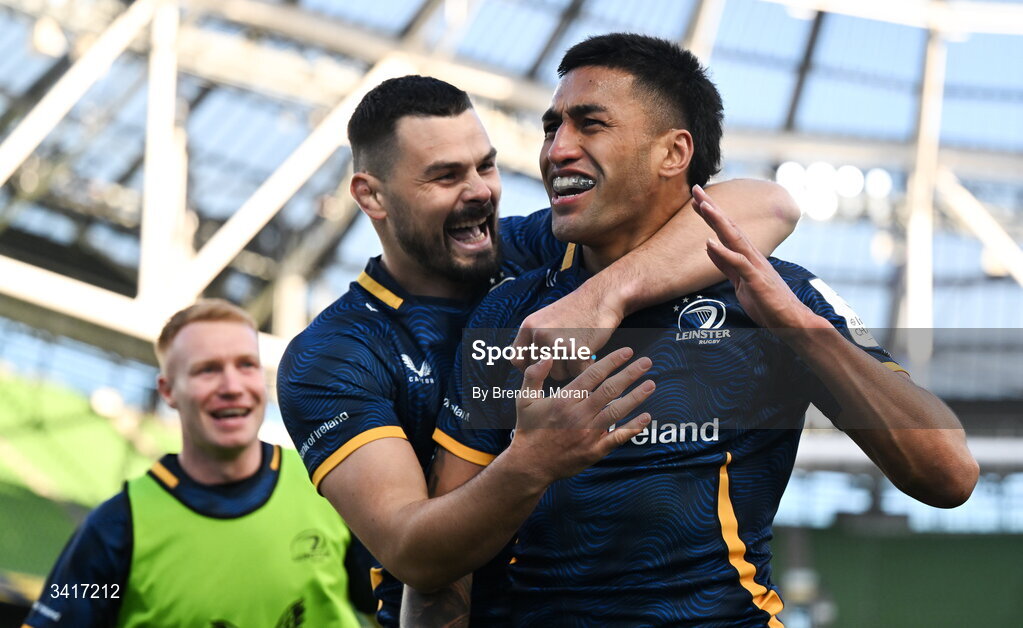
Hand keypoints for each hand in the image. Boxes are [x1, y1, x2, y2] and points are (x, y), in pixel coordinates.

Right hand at [508, 347, 652, 483]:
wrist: (530, 465)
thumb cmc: (528, 429)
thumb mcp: (523, 399)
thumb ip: (534, 375)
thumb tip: (547, 356)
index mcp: (564, 399)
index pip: (593, 375)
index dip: (612, 361)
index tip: (627, 351)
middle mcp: (579, 414)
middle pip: (610, 389)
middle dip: (630, 374)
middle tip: (647, 362)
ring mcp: (588, 433)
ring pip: (618, 411)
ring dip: (636, 396)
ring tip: (651, 384)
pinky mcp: (595, 450)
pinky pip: (618, 437)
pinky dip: (633, 427)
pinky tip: (646, 417)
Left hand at [510, 288, 621, 379]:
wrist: (601, 298)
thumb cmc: (576, 311)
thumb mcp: (545, 318)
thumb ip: (533, 338)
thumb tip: (519, 363)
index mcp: (529, 326)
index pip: (517, 359)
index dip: (529, 367)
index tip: (541, 368)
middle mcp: (539, 334)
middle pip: (538, 370)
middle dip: (553, 367)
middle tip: (567, 353)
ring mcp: (557, 342)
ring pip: (556, 374)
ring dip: (569, 368)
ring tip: (578, 350)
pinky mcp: (576, 350)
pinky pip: (575, 373)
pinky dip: (583, 367)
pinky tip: (588, 353)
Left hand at [692, 184, 821, 330]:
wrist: (790, 321)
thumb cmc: (767, 302)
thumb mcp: (740, 281)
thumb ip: (725, 264)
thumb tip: (709, 247)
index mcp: (746, 255)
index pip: (726, 230)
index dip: (711, 213)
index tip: (696, 198)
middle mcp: (752, 255)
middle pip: (729, 226)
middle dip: (712, 207)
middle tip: (696, 188)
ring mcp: (755, 266)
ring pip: (734, 238)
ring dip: (718, 221)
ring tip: (702, 205)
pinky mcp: (757, 280)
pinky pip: (738, 263)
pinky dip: (723, 252)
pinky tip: (710, 242)